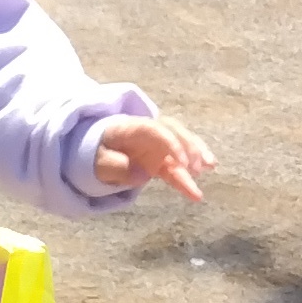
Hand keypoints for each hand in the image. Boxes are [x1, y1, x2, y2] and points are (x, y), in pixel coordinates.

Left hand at [89, 110, 216, 200]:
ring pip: (181, 144)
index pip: (156, 130)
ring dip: (197, 154)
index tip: (181, 162)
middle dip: (189, 147)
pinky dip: (191, 167)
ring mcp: (155, 145)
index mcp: (132, 128)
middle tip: (198, 166)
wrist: (91, 150)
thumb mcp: (96, 161)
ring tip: (210, 166)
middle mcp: (148, 133)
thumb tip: (142, 175)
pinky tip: (209, 169)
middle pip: (174, 132)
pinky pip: (177, 162)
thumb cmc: (93, 152)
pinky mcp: (159, 158)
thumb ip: (116, 166)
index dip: (171, 143)